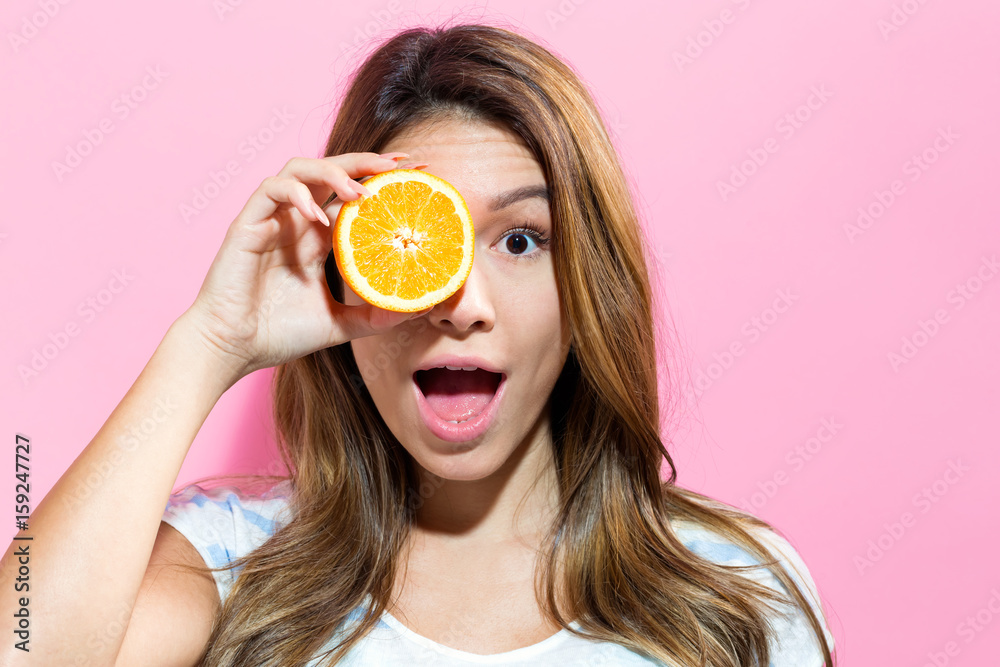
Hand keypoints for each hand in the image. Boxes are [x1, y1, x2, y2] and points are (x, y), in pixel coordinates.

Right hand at [180, 152, 428, 380]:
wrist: (234, 349)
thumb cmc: (279, 334)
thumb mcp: (341, 324)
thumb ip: (377, 314)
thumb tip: (422, 308)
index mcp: (318, 238)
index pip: (353, 196)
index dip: (381, 179)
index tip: (417, 174)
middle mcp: (297, 222)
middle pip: (332, 172)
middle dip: (366, 162)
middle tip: (400, 164)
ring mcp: (272, 219)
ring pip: (301, 169)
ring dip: (333, 172)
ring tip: (360, 192)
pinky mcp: (248, 224)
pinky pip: (272, 190)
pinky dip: (297, 194)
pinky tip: (318, 214)